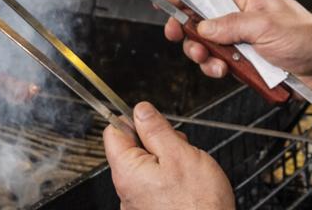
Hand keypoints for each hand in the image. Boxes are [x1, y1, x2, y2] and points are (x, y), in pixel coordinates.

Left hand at [104, 101, 234, 209]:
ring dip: (165, 160)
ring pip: (146, 166)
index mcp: (127, 171)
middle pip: (131, 149)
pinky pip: (155, 184)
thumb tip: (141, 110)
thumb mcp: (180, 154)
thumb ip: (157, 129)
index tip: (153, 120)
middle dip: (155, 141)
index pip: (113, 132)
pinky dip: (169, 178)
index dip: (133, 120)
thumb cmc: (198, 204)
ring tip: (187, 168)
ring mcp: (138, 202)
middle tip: (179, 147)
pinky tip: (186, 184)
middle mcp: (126, 189)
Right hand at [164, 0, 311, 112]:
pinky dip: (217, 69)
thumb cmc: (309, 39)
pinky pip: (221, 64)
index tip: (167, 0)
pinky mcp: (247, 63)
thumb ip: (231, 25)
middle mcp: (243, 17)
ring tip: (210, 60)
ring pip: (209, 45)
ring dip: (203, 54)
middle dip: (190, 31)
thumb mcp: (266, 26)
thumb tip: (205, 25)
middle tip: (179, 37)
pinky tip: (224, 71)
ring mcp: (244, 41)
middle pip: (203, 20)